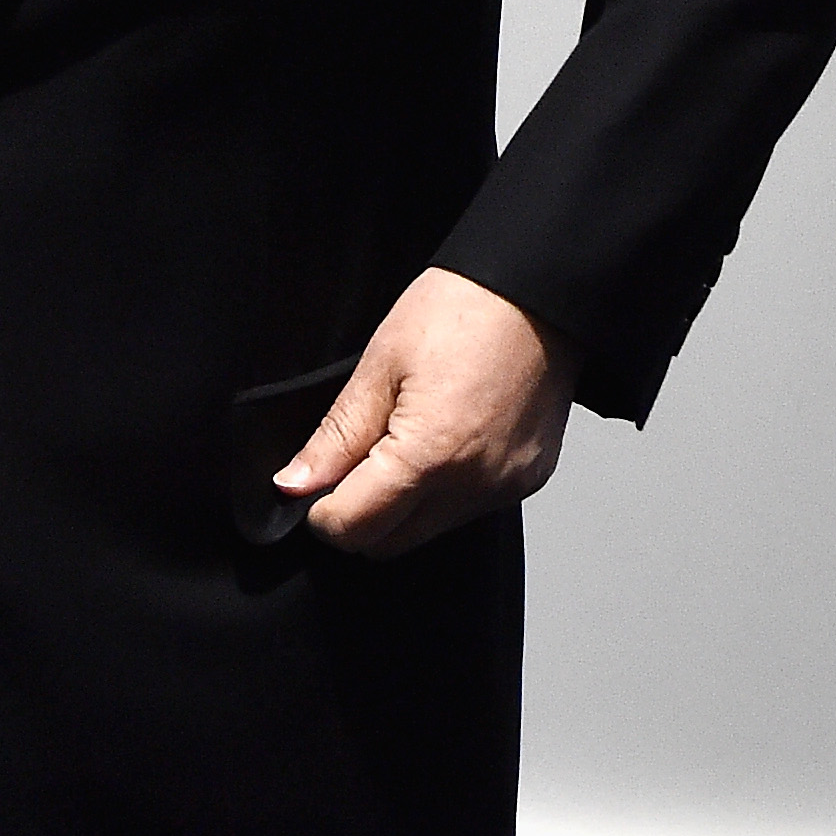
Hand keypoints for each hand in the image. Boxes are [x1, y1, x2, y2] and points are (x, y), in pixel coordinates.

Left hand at [274, 268, 577, 557]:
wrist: (540, 290)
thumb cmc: (465, 308)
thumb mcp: (381, 364)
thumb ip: (336, 437)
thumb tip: (295, 485)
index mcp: (430, 455)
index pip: (354, 529)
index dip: (321, 511)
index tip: (316, 484)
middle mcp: (474, 484)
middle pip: (390, 544)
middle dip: (361, 512)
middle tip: (358, 456)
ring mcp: (505, 487)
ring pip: (428, 531)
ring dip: (405, 503)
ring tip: (409, 435)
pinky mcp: (528, 480)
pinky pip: (468, 508)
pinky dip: (446, 489)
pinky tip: (448, 436)